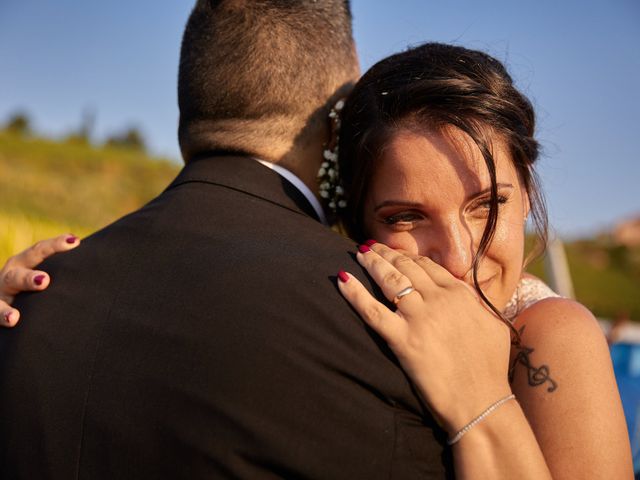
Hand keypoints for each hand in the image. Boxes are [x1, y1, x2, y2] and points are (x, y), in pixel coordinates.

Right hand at [0, 234, 79, 326]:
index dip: (56, 245)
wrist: (6, 306)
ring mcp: (1, 292)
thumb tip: (106, 261)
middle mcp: (12, 273)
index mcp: (27, 262)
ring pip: (7, 286)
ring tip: (25, 304)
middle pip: (21, 270)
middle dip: (31, 276)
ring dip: (15, 297)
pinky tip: (14, 320)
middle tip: (45, 281)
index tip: (75, 242)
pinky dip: (2, 315)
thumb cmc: (36, 290)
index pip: (41, 251)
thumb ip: (67, 270)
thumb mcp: (47, 277)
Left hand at [338, 242, 511, 434]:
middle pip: (405, 267)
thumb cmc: (490, 368)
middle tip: (371, 246)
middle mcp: (439, 299)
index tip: (395, 253)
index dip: (407, 256)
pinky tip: (342, 279)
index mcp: (459, 294)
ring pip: (389, 280)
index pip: (427, 265)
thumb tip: (462, 289)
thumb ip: (474, 302)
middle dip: (386, 253)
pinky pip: (372, 311)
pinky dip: (354, 293)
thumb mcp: (492, 325)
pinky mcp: (403, 340)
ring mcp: (419, 318)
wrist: (482, 402)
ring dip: (372, 263)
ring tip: (360, 254)